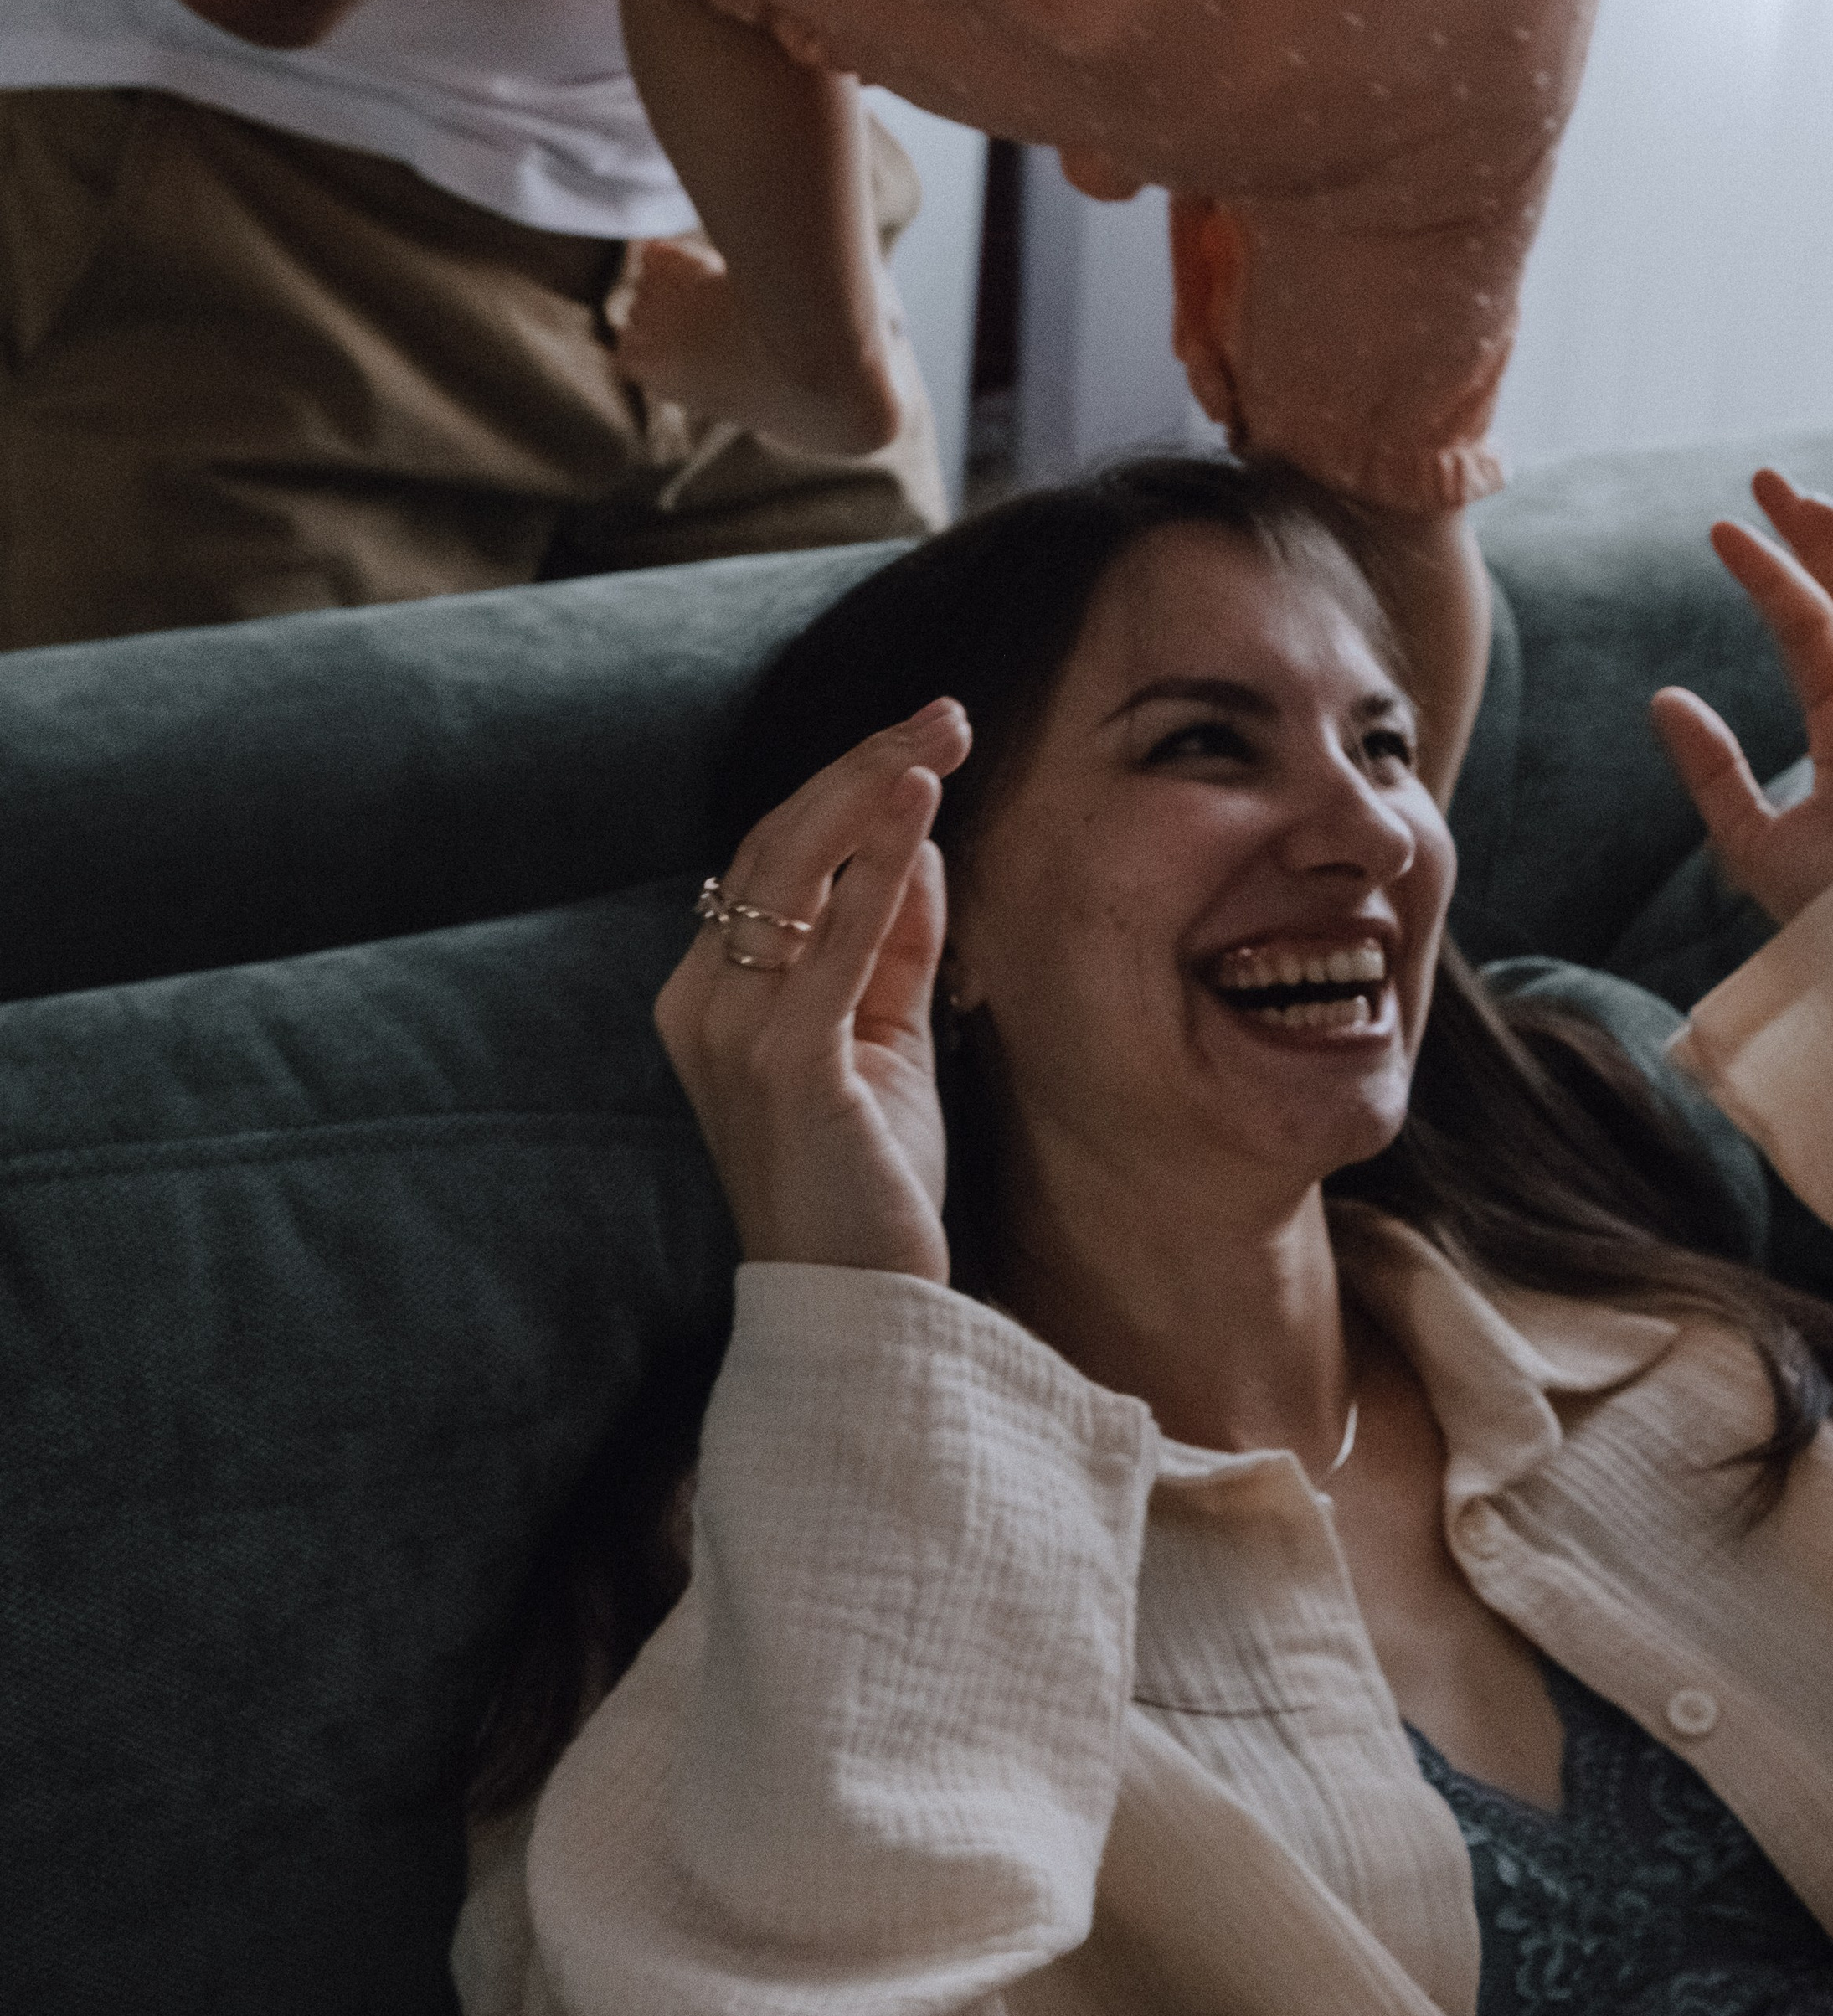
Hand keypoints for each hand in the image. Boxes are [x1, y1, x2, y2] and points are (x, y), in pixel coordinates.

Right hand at [655, 701, 971, 1277]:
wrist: (863, 1303)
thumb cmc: (869, 1178)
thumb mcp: (887, 1037)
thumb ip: (893, 941)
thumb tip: (916, 837)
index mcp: (710, 997)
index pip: (770, 861)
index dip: (845, 786)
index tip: (927, 736)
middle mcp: (702, 1005)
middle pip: (775, 846)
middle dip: (862, 766)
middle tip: (948, 712)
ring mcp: (734, 1036)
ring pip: (795, 874)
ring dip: (872, 789)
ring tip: (942, 733)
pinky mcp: (784, 1066)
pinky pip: (833, 943)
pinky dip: (875, 865)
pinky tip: (920, 805)